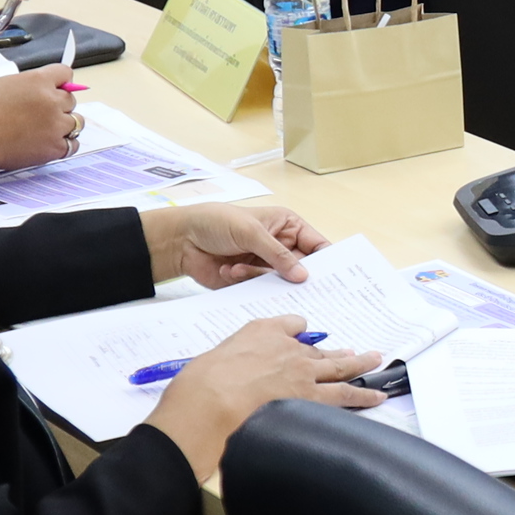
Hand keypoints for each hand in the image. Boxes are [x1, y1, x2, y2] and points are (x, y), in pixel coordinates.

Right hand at [0, 66, 81, 169]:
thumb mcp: (6, 84)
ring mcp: (56, 125)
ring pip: (76, 121)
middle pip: (71, 99)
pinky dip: (65, 144)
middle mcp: (52, 100)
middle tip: (41, 113)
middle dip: (59, 105)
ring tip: (46, 129)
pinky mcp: (54, 147)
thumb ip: (31, 85)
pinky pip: (72, 144)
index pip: (66, 73)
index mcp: (39, 81)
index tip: (57, 88)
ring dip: (64, 124)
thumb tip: (44, 89)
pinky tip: (51, 143)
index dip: (60, 82)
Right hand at [147, 318, 383, 487]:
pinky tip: (374, 399)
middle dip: (339, 352)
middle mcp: (288, 349)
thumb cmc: (204, 381)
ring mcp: (303, 374)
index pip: (289, 324)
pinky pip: (344, 396)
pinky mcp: (311, 398)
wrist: (212, 399)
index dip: (296, 334)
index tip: (300, 339)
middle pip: (319, 349)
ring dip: (361, 365)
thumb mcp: (217, 356)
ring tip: (376, 362)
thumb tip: (241, 369)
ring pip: (340, 368)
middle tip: (357, 352)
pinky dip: (362, 398)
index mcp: (263, 332)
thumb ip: (237, 357)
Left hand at [151, 202, 324, 289]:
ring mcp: (266, 266)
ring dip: (259, 277)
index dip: (327, 262)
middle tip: (293, 285)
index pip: (317, 246)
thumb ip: (278, 255)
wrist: (182, 240)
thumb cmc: (216, 222)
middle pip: (303, 269)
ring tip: (237, 267)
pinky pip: (261, 292)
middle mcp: (281, 247)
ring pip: (280, 283)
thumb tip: (303, 275)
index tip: (332, 278)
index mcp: (288, 227)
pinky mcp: (251, 282)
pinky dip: (246, 283)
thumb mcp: (251, 232)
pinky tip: (228, 270)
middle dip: (295, 277)